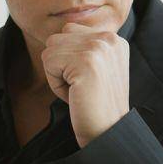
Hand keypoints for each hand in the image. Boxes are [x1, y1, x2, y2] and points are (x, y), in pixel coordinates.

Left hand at [41, 21, 129, 147]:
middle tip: (81, 88)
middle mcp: (109, 38)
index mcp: (114, 38)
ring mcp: (99, 48)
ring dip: (57, 74)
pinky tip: (75, 95)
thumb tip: (58, 34)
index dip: (68, 59)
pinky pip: (48, 62)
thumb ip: (83, 47)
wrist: (107, 132)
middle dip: (60, 65)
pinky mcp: (86, 61)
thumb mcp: (97, 69)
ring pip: (50, 49)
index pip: (69, 30)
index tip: (88, 81)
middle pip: (57, 38)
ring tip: (78, 91)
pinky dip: (55, 84)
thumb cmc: (96, 105)